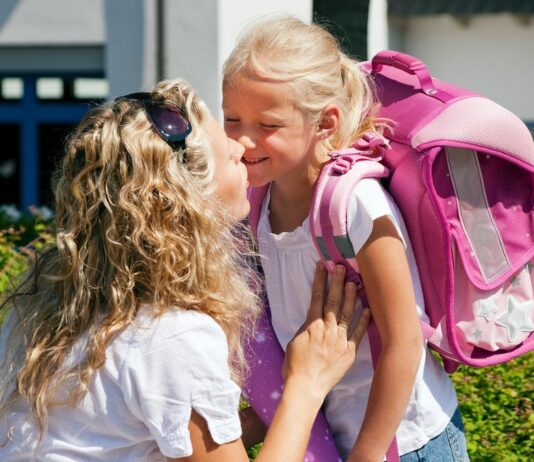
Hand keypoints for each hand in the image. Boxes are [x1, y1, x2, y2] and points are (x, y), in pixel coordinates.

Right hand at [283, 263, 369, 399]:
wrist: (305, 387)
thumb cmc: (294, 366)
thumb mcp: (294, 341)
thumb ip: (306, 327)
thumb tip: (313, 317)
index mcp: (312, 326)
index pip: (317, 297)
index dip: (320, 280)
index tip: (323, 266)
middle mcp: (327, 330)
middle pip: (334, 301)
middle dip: (337, 282)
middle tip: (341, 267)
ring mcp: (340, 340)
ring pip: (347, 314)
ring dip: (351, 297)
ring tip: (355, 282)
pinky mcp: (349, 352)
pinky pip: (358, 333)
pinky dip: (363, 321)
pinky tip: (368, 309)